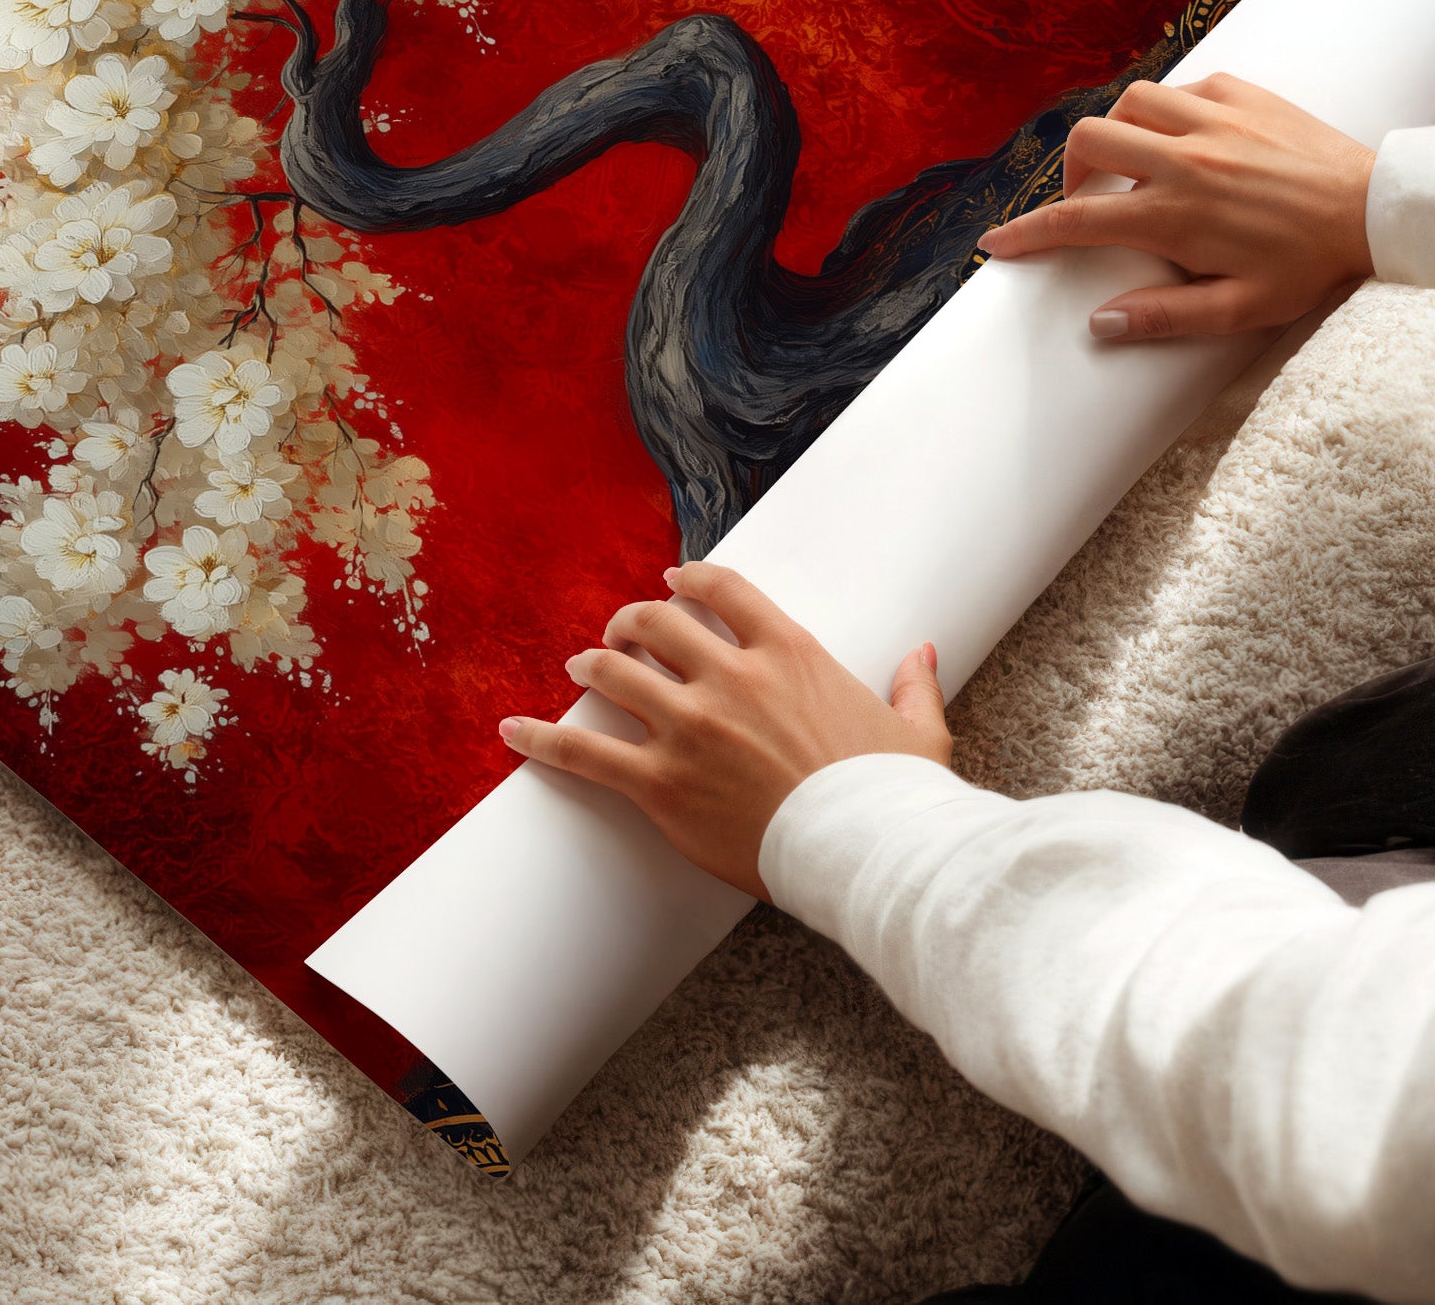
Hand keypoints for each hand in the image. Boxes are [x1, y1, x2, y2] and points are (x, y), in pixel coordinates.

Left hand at [497, 564, 949, 900]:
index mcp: (789, 653)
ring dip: (592, 665)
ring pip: (615, 673)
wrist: (868, 853)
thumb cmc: (894, 797)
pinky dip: (542, 739)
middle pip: (656, 624)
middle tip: (619, 631)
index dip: (688, 580)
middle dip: (630, 622)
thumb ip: (913, 685)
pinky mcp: (661, 783)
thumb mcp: (917, 732)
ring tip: (580, 666)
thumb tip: (922, 654)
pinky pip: (585, 752)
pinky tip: (512, 730)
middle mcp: (731, 677)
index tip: (671, 582)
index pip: (723, 590)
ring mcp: (690, 727)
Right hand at [977, 73, 1374, 341]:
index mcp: (1175, 215)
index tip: (997, 243)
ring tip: (1132, 163)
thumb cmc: (1311, 266)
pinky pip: (1181, 88)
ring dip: (1116, 132)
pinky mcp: (1241, 93)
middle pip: (1088, 142)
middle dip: (1069, 172)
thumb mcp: (1241, 309)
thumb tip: (1100, 323)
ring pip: (1129, 103)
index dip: (1027, 233)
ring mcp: (1212, 119)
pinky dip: (1168, 110)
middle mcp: (1184, 159)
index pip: (1077, 221)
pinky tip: (1185, 138)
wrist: (1377, 209)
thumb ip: (1166, 316)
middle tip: (1087, 200)